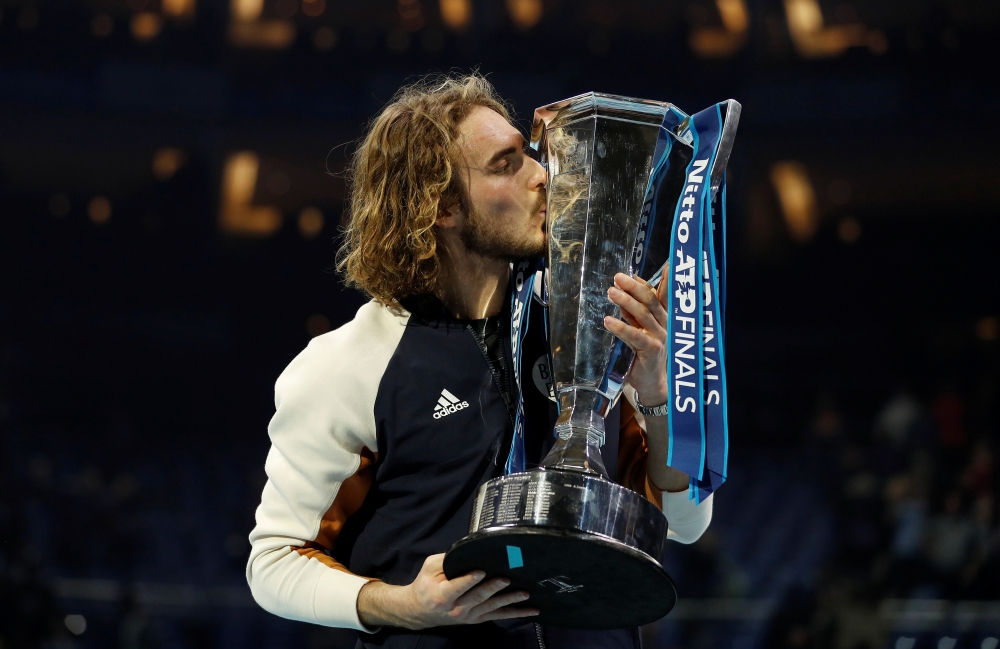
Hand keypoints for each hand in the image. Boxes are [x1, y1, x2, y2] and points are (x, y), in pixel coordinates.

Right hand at [356, 554, 537, 629]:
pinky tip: (530, 609)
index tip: (480, 571)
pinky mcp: (478, 619)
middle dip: (493, 588)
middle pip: (477, 597)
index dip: (468, 580)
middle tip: (506, 579)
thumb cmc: (426, 585)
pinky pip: (498, 616)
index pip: (457, 587)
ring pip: (491, 607)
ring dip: (509, 600)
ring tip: (524, 593)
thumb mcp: (429, 567)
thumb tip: (467, 549)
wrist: (421, 611)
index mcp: (442, 594)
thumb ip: (447, 560)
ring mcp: (469, 615)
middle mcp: (457, 608)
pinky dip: (515, 613)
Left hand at [604, 272, 668, 407]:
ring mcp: (660, 336)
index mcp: (664, 316)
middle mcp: (665, 324)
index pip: (660, 294)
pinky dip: (621, 327)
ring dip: (626, 301)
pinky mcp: (651, 349)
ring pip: (643, 314)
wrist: (652, 382)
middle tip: (617, 277)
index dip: (650, 280)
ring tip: (611, 292)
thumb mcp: (641, 329)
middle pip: (650, 300)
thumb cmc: (645, 354)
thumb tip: (621, 292)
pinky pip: (635, 335)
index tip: (636, 270)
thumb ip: (633, 313)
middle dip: (633, 286)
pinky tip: (608, 321)